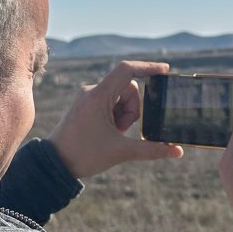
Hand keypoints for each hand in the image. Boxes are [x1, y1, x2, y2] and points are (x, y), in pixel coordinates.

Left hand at [46, 60, 183, 179]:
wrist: (54, 164)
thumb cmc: (84, 155)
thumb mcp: (121, 152)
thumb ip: (151, 149)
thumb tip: (178, 151)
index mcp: (98, 96)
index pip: (127, 70)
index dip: (149, 67)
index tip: (166, 70)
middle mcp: (92, 91)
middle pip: (129, 88)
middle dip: (133, 109)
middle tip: (122, 130)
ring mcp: (89, 97)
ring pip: (121, 96)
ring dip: (125, 114)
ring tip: (114, 133)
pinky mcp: (87, 105)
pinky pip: (111, 102)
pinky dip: (117, 115)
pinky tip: (109, 132)